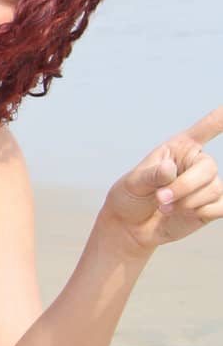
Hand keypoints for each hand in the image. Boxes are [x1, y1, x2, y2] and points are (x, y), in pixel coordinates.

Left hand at [103, 107, 222, 252]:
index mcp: (179, 148)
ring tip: (165, 208)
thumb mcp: (133, 184)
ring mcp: (205, 185)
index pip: (206, 128)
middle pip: (208, 168)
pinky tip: (184, 214)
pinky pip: (221, 206)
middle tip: (161, 200)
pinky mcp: (211, 206)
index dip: (221, 118)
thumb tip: (170, 170)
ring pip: (214, 189)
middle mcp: (196, 164)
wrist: (131, 227)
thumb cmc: (131, 198)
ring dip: (188, 203)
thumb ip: (151, 175)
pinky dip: (202, 212)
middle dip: (185, 187)